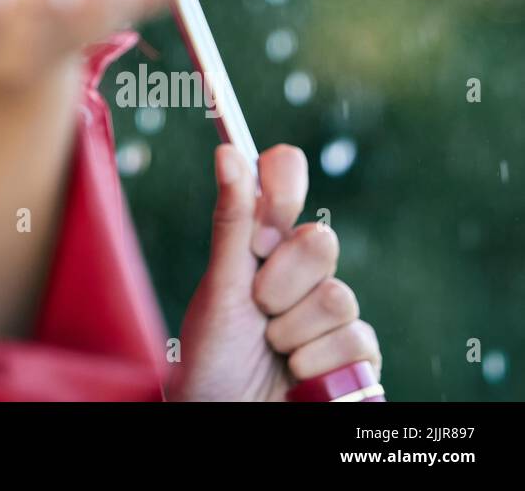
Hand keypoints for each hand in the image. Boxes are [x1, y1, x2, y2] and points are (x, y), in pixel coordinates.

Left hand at [168, 143, 382, 401]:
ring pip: (339, 295)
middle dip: (282, 280)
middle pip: (320, 241)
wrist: (224, 417)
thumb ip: (232, 223)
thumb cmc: (210, 357)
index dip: (284, 183)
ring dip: (295, 329)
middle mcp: (298, 273)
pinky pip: (357, 340)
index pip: (284, 187)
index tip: (271, 207)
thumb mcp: (218, 288)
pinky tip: (296, 373)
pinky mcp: (354, 356)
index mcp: (260, 247)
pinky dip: (317, 361)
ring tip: (271, 348)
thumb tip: (227, 151)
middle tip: (257, 306)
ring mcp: (328, 314)